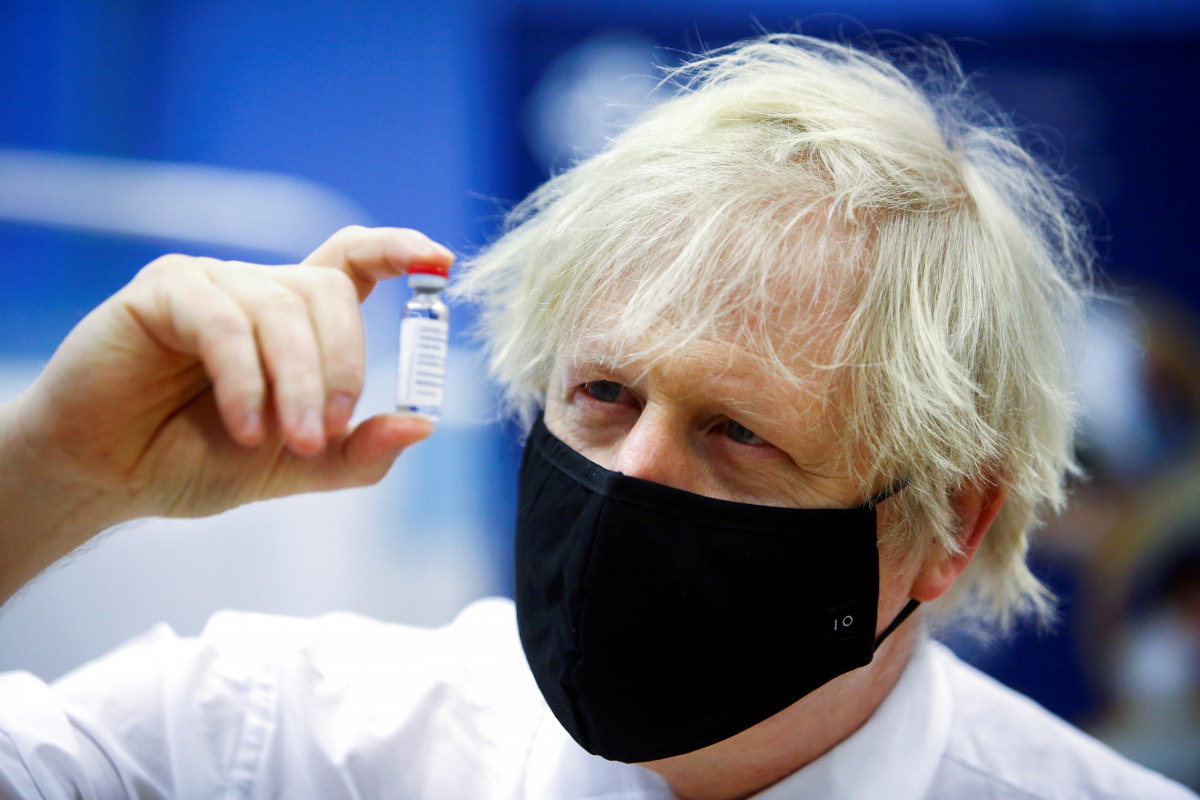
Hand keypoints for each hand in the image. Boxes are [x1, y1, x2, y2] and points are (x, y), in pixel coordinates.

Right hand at [6, 226, 451, 524]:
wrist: (111, 477)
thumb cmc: (199, 460)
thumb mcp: (297, 463)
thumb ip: (358, 451)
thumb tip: (423, 425)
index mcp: (296, 320)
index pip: (353, 261)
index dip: (398, 251)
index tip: (440, 262)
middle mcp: (258, 290)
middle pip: (330, 292)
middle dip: (343, 367)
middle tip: (325, 432)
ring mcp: (211, 283)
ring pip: (283, 310)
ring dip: (297, 384)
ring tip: (285, 440)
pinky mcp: (164, 292)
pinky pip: (225, 322)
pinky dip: (245, 379)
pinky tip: (244, 426)